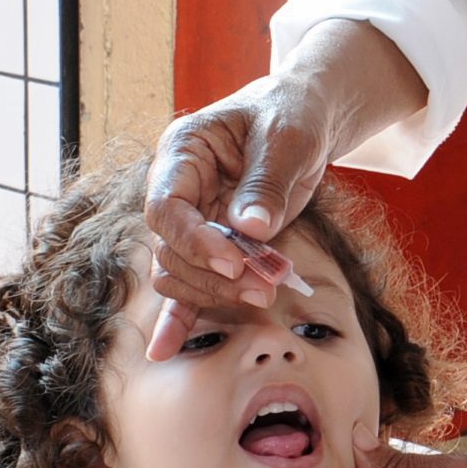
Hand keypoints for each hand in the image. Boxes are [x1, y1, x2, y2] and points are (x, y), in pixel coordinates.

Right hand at [143, 74, 338, 356]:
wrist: (302, 119)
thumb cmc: (291, 117)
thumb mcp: (287, 139)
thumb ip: (266, 182)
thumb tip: (250, 229)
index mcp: (181, 152)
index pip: (166, 207)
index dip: (195, 240)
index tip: (235, 259)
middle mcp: (174, 189)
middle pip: (171, 247)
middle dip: (215, 273)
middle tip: (266, 284)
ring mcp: (188, 220)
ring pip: (179, 272)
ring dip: (217, 291)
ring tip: (267, 292)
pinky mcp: (208, 246)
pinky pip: (185, 285)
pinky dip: (178, 317)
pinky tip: (164, 350)